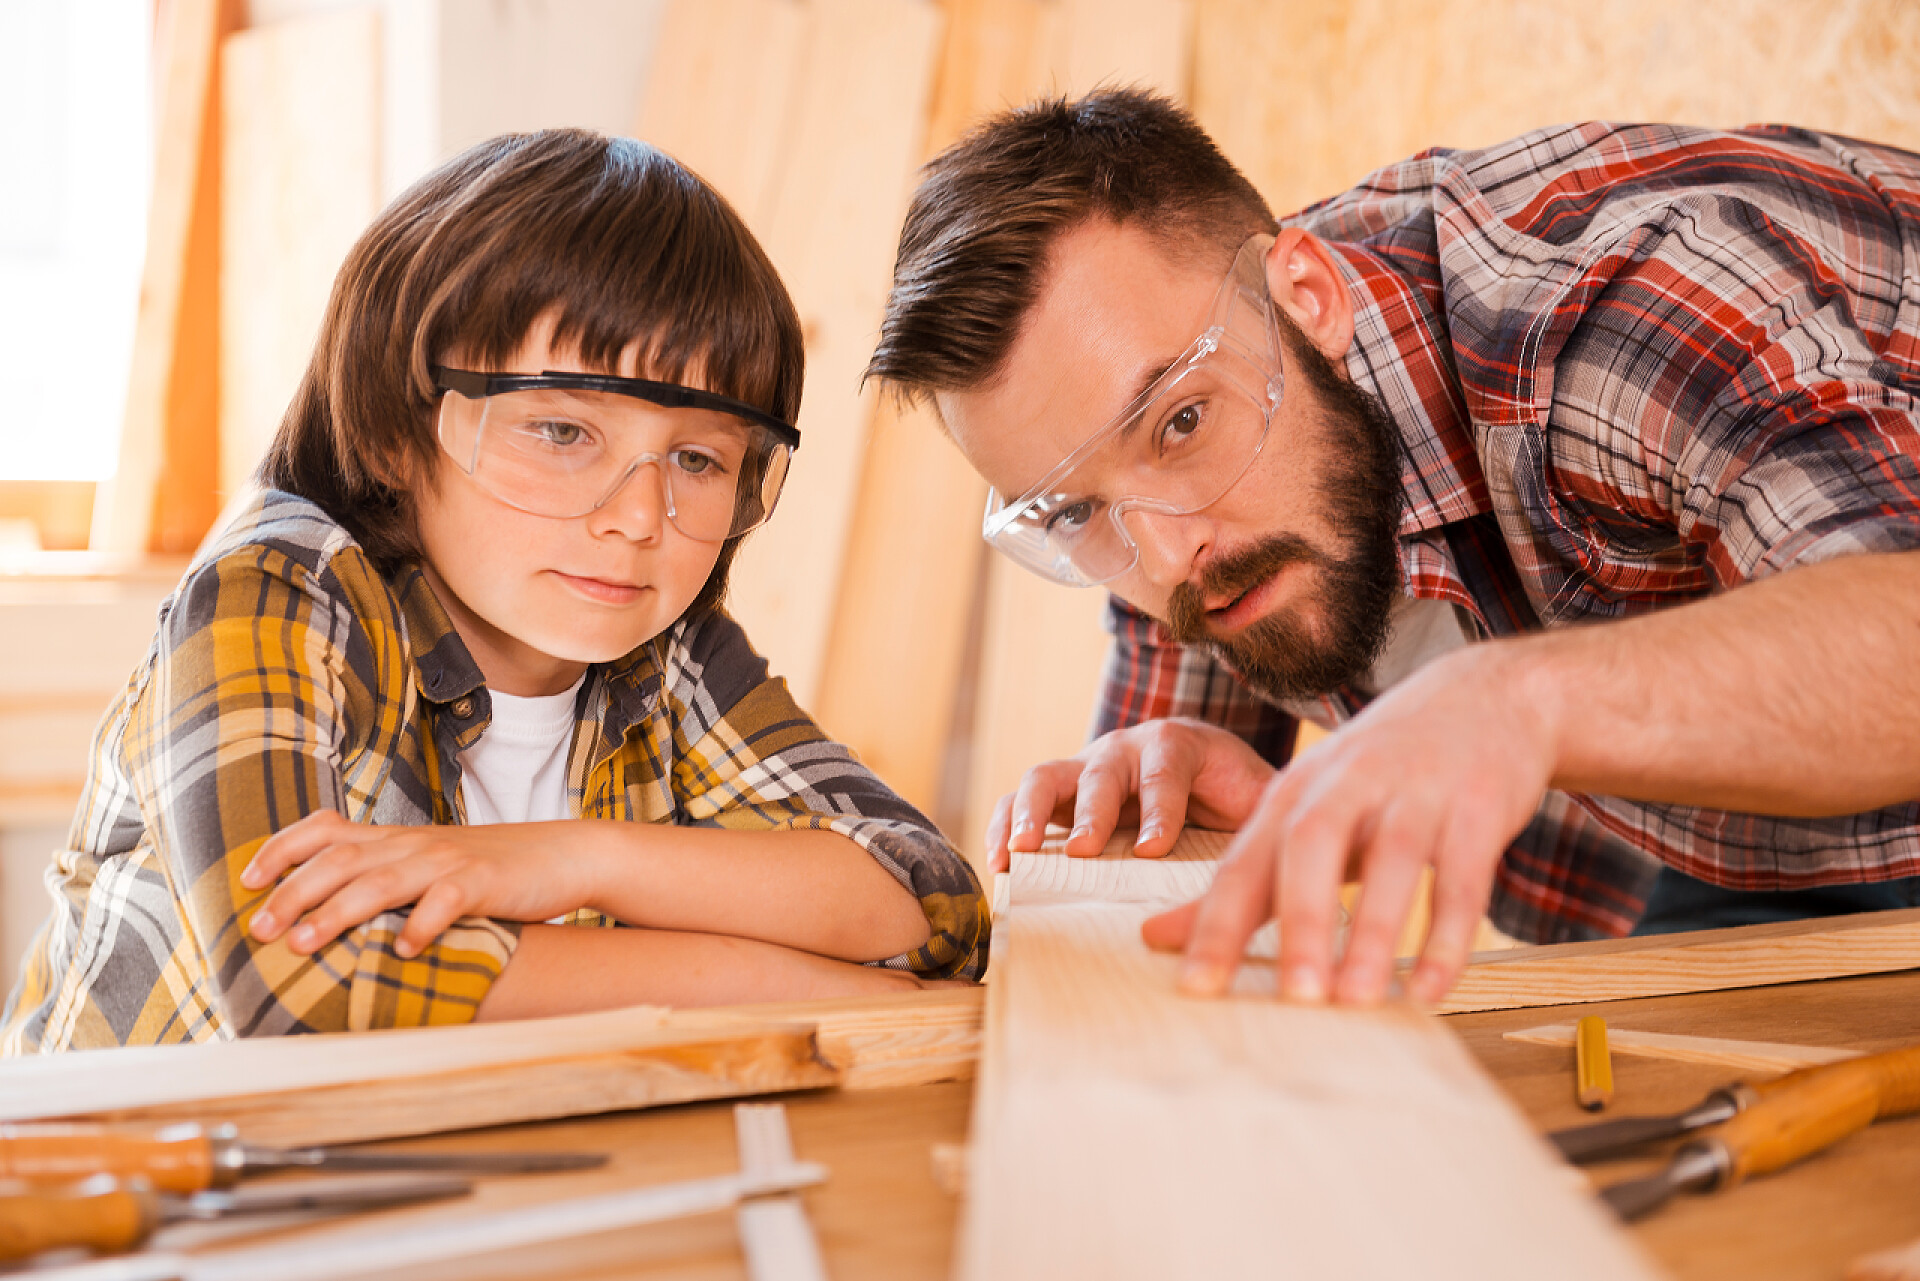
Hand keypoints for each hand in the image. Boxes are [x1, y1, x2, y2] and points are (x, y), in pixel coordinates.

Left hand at [242, 811, 602, 957]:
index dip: (282, 850)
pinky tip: (404, 951)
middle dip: (293, 893)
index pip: (327, 830)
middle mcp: (414, 844)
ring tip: (302, 944)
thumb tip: (329, 913)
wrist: (564, 856)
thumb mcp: (432, 865)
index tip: (246, 880)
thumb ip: (387, 877)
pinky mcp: (484, 882)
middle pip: (341, 860)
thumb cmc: (493, 871)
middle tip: (259, 929)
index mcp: (397, 839)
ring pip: (381, 881)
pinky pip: (447, 902)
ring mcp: (448, 861)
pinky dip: (422, 926)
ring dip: (337, 913)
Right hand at [984, 718, 1275, 871]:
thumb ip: (1266, 820)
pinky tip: (1000, 862)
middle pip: (1102, 770)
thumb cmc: (1236, 794)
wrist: (1208, 773)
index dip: (1158, 810)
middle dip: (1092, 811)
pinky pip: (1017, 800)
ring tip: (1020, 851)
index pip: (1165, 772)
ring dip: (1029, 812)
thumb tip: (1287, 859)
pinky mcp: (1058, 793)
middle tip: (1084, 849)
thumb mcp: (1259, 801)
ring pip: (1047, 776)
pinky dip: (1002, 824)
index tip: (1151, 849)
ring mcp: (1086, 767)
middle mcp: (1126, 749)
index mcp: (1179, 745)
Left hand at [1142, 641, 1556, 1005]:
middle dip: (1299, 921)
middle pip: (1312, 845)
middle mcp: (1349, 783)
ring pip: (1392, 858)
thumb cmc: (1379, 772)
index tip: (1197, 987)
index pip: (1246, 860)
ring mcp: (1416, 792)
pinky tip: (1429, 989)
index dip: (1219, 922)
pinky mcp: (1478, 808)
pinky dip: (1448, 934)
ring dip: (1374, 932)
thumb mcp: (1306, 811)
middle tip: (1294, 998)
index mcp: (1296, 790)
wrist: (1484, 696)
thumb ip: (1242, 878)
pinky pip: (1462, 877)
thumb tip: (1154, 937)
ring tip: (1357, 1001)